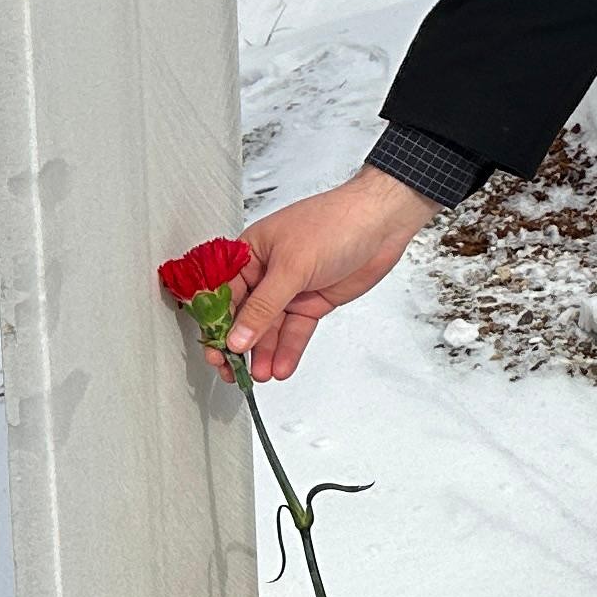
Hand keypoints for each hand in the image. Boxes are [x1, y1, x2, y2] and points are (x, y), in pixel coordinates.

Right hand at [220, 167, 441, 380]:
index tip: (214, 351)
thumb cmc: (335, 223)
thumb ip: (263, 306)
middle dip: (239, 345)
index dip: (216, 324)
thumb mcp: (292, 266)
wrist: (382, 222)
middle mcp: (267, 272)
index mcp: (251, 253)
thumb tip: (236, 336)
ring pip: (270, 328)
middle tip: (234, 371)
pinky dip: (288, 349)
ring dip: (264, 352)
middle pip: (245, 316)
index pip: (223, 294)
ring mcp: (291, 289)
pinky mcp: (312, 302)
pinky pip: (295, 331)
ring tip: (261, 374)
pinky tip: (281, 366)